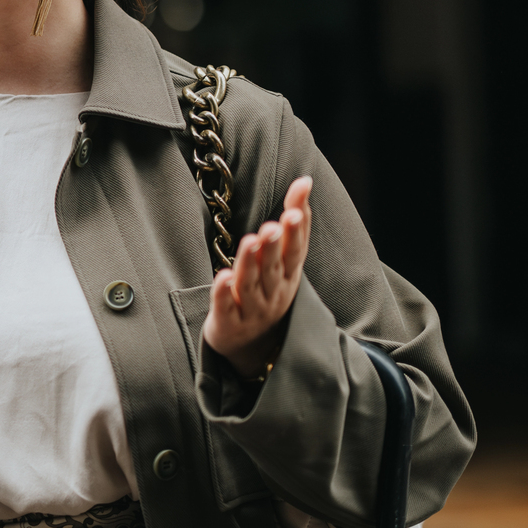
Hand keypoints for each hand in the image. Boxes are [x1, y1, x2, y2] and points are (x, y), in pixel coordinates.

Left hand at [202, 176, 312, 377]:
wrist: (255, 346)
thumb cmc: (269, 291)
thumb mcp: (284, 259)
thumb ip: (292, 221)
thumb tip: (304, 180)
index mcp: (288, 274)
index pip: (295, 250)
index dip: (296, 232)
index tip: (295, 212)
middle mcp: (274, 291)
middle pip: (273, 266)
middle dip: (274, 245)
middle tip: (274, 224)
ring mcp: (252, 309)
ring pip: (251, 284)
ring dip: (250, 263)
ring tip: (251, 241)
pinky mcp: (228, 322)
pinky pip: (226, 306)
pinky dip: (224, 292)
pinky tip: (222, 276)